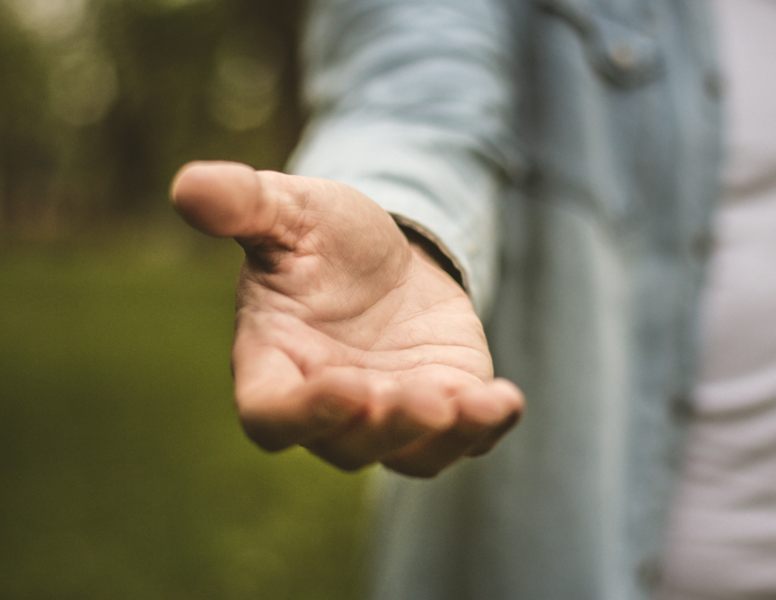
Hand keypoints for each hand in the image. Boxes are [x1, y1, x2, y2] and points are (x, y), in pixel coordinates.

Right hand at [170, 161, 522, 476]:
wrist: (388, 254)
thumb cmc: (323, 237)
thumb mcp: (289, 210)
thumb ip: (243, 205)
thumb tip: (186, 185)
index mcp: (276, 364)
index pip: (271, 416)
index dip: (302, 415)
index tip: (343, 386)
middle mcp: (330, 406)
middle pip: (349, 446)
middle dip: (387, 426)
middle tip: (422, 397)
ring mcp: (389, 412)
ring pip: (410, 455)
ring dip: (440, 438)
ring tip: (472, 403)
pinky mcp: (442, 404)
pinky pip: (463, 438)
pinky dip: (485, 427)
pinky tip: (504, 400)